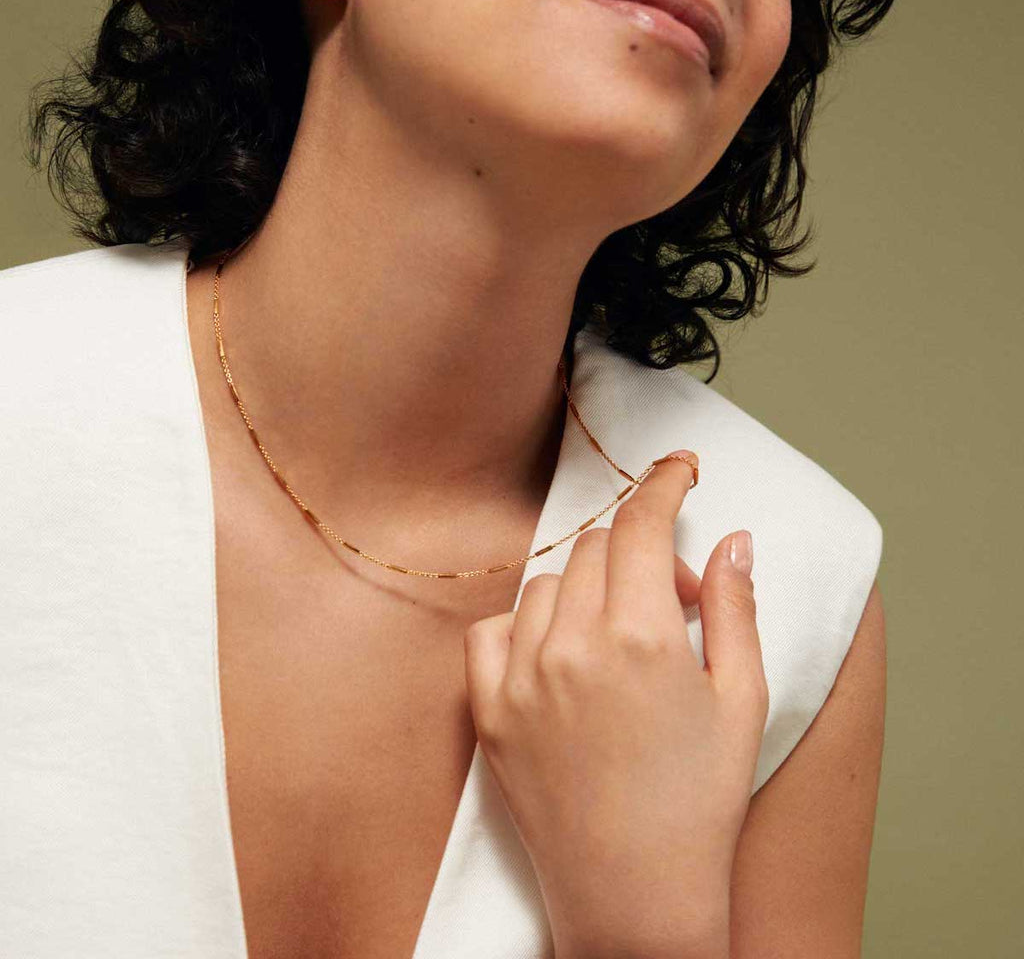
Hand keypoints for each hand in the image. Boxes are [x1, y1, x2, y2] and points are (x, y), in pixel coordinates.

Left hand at [463, 451, 768, 958]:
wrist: (634, 897)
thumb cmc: (699, 803)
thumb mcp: (741, 700)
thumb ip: (733, 607)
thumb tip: (731, 540)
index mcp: (640, 637)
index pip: (641, 524)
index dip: (663, 485)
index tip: (679, 470)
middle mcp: (571, 647)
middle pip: (598, 547)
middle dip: (639, 554)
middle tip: (672, 601)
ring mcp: (521, 679)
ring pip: (550, 583)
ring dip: (588, 589)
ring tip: (621, 639)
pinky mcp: (488, 712)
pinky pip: (493, 630)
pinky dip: (526, 627)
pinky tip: (561, 656)